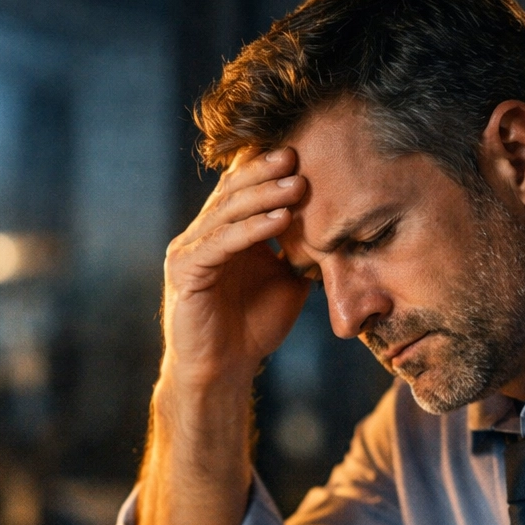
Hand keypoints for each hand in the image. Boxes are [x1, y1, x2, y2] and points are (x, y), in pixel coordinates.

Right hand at [160, 147, 310, 389]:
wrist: (223, 371)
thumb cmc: (253, 328)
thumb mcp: (288, 281)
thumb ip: (301, 251)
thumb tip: (338, 227)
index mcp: (223, 232)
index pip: (243, 188)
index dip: (269, 169)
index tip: (305, 153)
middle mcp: (202, 234)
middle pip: (232, 190)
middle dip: (266, 171)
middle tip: (298, 154)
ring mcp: (190, 250)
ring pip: (227, 211)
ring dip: (264, 195)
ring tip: (297, 184)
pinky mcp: (186, 270)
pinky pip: (221, 242)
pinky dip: (252, 229)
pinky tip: (280, 219)